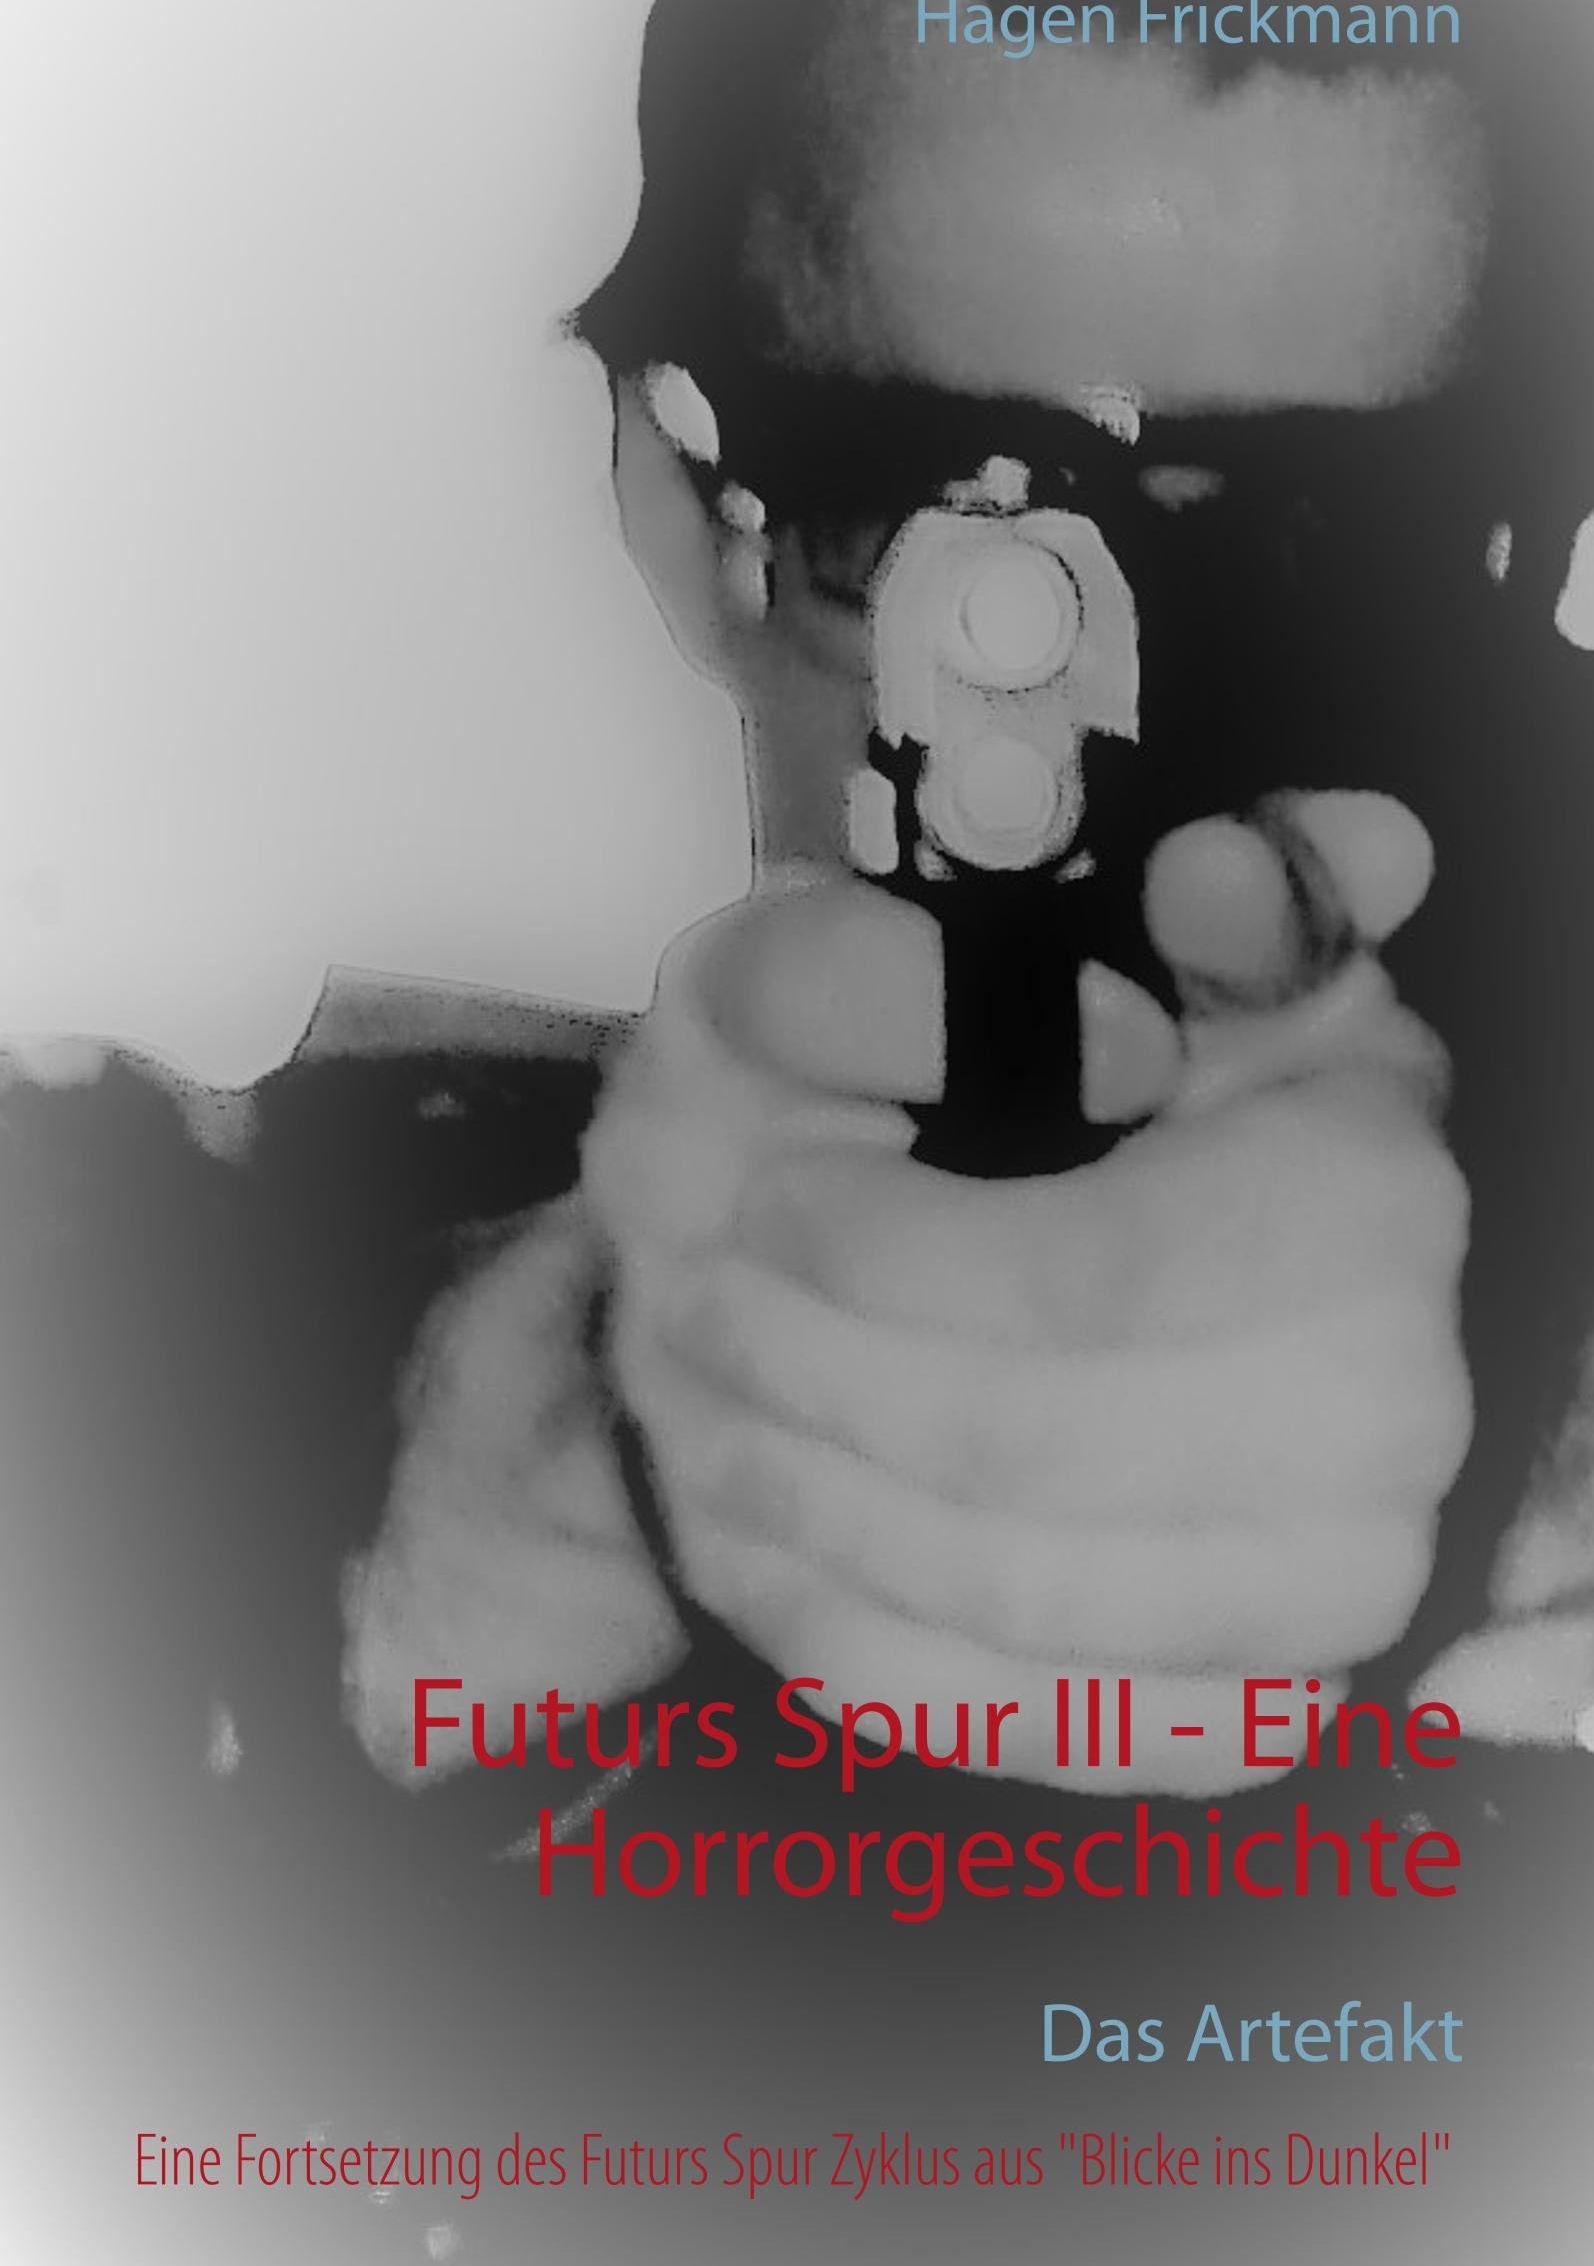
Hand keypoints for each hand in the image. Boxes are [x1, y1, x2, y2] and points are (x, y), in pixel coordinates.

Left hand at [580, 794, 1471, 1794]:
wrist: (1093, 1267)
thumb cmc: (1014, 1088)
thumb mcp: (973, 948)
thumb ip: (1030, 924)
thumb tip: (1164, 958)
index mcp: (1362, 1197)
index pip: (1092, 1286)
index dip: (890, 1265)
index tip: (768, 1207)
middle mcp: (1386, 1415)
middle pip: (1026, 1458)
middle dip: (816, 1382)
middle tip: (694, 1302)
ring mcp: (1317, 1587)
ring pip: (1004, 1598)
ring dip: (809, 1498)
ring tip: (710, 1399)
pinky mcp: (1231, 1711)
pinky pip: (1010, 1715)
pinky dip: (850, 1627)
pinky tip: (767, 1529)